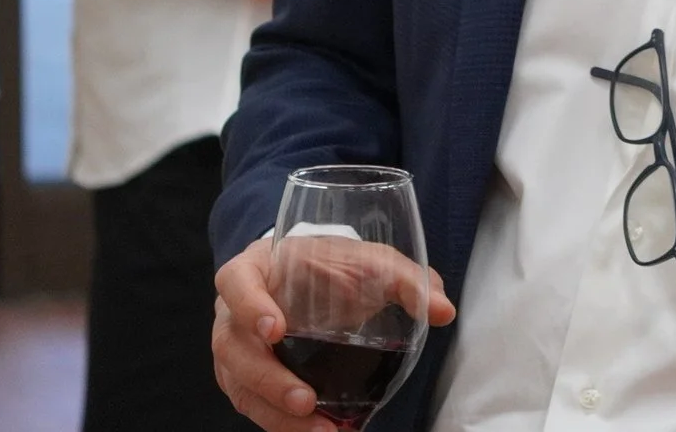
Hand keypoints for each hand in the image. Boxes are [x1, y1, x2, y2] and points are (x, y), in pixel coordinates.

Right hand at [213, 236, 456, 431]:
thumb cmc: (332, 265)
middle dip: (268, 381)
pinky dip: (281, 423)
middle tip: (305, 401)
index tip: (275, 330)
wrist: (311, 276)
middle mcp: (232, 312)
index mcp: (253, 270)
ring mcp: (234, 348)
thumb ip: (406, 281)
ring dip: (276, 414)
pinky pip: (253, 404)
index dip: (249, 306)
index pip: (236, 283)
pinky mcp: (244, 377)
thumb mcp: (371, 261)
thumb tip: (443, 311)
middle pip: (232, 349)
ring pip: (240, 386)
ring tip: (322, 430)